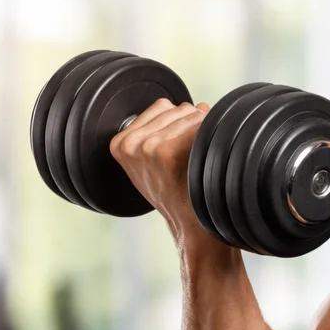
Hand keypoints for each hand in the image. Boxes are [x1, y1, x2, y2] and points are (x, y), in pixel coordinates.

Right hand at [110, 98, 211, 247]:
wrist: (190, 224)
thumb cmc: (178, 192)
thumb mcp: (155, 162)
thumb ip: (164, 130)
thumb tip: (198, 105)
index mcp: (120, 143)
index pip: (162, 106)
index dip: (180, 122)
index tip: (183, 146)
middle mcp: (129, 144)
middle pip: (177, 108)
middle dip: (193, 124)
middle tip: (194, 155)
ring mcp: (146, 147)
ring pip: (190, 114)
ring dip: (203, 129)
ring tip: (198, 159)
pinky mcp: (166, 152)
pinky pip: (199, 125)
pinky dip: (210, 135)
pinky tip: (206, 157)